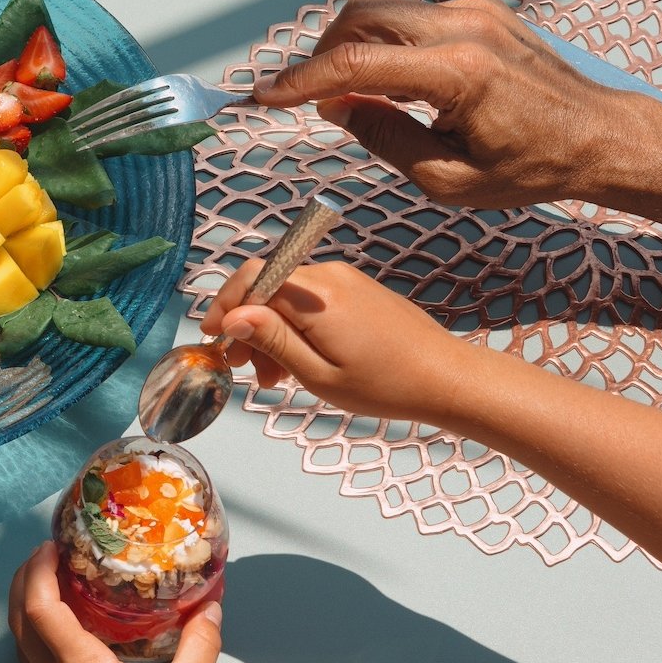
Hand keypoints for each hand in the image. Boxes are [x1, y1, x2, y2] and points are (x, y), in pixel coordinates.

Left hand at [8, 543, 220, 662]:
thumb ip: (199, 648)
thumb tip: (210, 611)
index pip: (38, 607)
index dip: (36, 570)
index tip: (50, 546)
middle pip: (17, 618)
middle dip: (23, 579)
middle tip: (46, 556)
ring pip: (19, 641)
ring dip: (26, 605)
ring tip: (50, 584)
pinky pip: (30, 661)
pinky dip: (35, 633)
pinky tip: (60, 632)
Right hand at [200, 259, 475, 427]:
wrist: (448, 378)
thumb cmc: (387, 385)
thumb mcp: (319, 375)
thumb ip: (274, 340)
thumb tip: (234, 317)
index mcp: (316, 296)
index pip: (251, 278)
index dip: (224, 303)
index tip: (212, 336)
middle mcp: (329, 277)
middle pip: (267, 286)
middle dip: (247, 323)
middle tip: (243, 367)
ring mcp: (345, 280)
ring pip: (288, 295)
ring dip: (271, 329)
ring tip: (274, 376)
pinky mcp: (358, 289)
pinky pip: (311, 299)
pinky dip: (296, 325)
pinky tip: (301, 360)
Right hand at [253, 0, 636, 208]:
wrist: (601, 137)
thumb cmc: (533, 168)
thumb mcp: (448, 179)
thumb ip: (385, 138)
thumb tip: (337, 108)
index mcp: (458, 73)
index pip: (356, 63)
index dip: (301, 80)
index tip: (264, 95)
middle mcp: (464, 27)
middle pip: (361, 17)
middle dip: (320, 54)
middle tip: (305, 95)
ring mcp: (475, 11)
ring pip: (383, 9)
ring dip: (351, 44)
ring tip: (346, 92)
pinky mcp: (482, 10)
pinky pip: (412, 15)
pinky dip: (385, 41)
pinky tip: (390, 80)